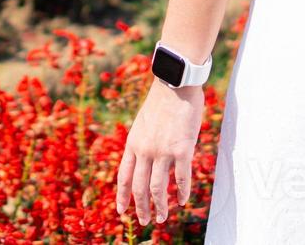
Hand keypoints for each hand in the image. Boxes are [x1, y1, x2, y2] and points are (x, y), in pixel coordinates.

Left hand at [116, 80, 204, 224]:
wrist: (174, 85)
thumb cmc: (161, 102)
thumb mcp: (142, 123)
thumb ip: (142, 142)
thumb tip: (146, 158)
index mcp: (132, 143)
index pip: (123, 176)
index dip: (122, 196)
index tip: (121, 211)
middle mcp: (144, 150)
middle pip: (139, 187)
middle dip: (140, 207)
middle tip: (144, 220)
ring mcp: (162, 151)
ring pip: (158, 188)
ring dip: (160, 206)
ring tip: (162, 218)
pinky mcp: (182, 150)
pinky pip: (181, 179)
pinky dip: (182, 193)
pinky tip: (183, 202)